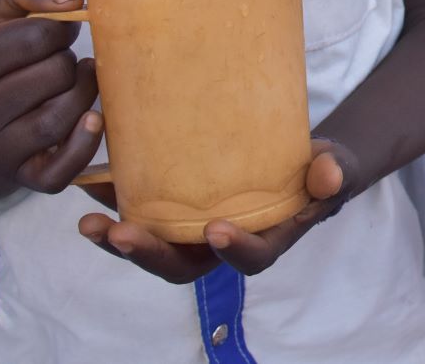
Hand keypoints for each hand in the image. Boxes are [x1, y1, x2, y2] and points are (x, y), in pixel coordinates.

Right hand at [0, 0, 102, 192]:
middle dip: (68, 60)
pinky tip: (93, 120)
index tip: (51, 33)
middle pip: (54, 76)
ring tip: (77, 81)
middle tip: (61, 61)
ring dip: (83, 93)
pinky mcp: (22, 177)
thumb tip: (70, 3)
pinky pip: (60, 173)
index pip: (36, 37)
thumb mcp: (1, 0)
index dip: (58, 28)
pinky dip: (84, 146)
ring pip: (59, 119)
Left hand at [76, 138, 356, 283]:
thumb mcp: (335, 167)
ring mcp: (192, 230)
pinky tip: (89, 182)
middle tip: (122, 233)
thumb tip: (329, 174)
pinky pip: (139, 210)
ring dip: (117, 239)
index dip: (234, 250)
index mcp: (266, 241)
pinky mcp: (172, 207)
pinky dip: (113, 200)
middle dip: (150, 255)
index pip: (251, 259)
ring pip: (152, 246)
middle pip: (183, 265)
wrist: (296, 159)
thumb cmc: (317, 170)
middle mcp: (221, 245)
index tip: (216, 229)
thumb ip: (333, 173)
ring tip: (88, 223)